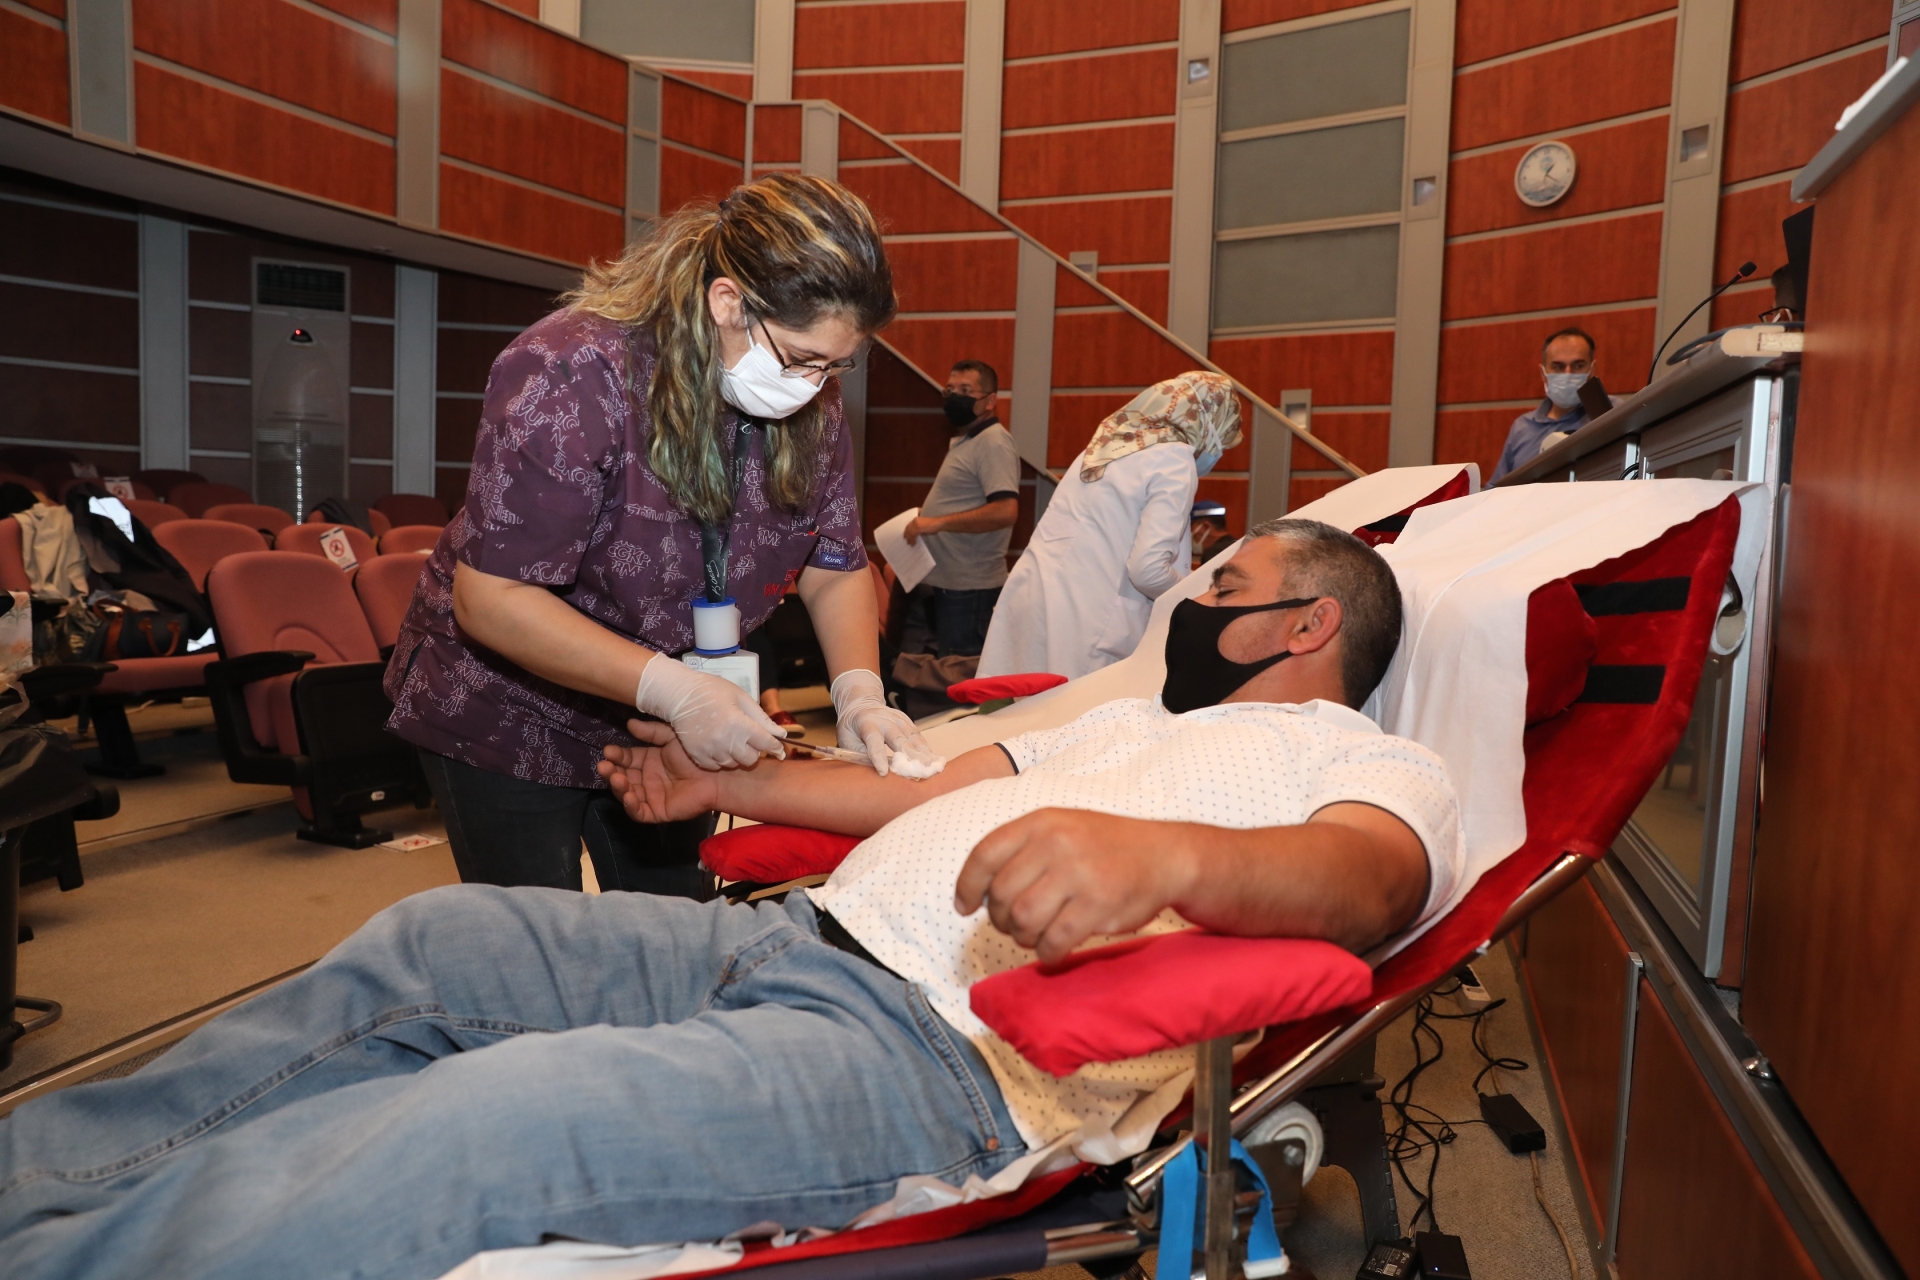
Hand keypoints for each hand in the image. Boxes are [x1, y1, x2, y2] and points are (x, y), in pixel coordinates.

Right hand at [598, 719, 723, 822]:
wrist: (719, 773)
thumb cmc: (698, 753)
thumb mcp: (672, 736)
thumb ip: (652, 732)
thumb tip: (629, 724)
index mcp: (649, 760)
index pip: (626, 759)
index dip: (616, 756)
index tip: (608, 751)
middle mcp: (647, 779)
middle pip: (622, 777)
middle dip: (611, 772)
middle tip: (604, 766)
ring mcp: (651, 796)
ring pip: (627, 794)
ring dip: (617, 787)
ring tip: (616, 778)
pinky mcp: (658, 812)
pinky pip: (639, 812)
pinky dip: (631, 806)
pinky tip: (628, 796)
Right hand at [634, 654, 786, 768]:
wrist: (679, 695)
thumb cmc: (712, 691)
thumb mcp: (741, 698)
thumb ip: (762, 718)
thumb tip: (781, 734)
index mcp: (740, 724)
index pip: (766, 744)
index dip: (776, 747)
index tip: (779, 750)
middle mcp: (726, 741)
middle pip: (751, 759)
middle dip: (754, 750)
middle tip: (748, 739)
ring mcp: (711, 750)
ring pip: (734, 764)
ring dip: (736, 755)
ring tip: (730, 739)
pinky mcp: (697, 755)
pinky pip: (716, 766)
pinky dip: (720, 759)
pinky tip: (718, 746)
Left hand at [830, 669, 938, 776]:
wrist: (861, 704)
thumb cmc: (852, 729)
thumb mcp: (846, 740)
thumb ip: (859, 754)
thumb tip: (874, 773)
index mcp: (866, 723)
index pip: (873, 741)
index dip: (878, 756)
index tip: (883, 772)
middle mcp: (884, 719)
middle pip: (898, 738)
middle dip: (911, 754)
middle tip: (923, 768)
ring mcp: (898, 719)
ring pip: (912, 737)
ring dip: (924, 752)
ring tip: (933, 766)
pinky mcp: (907, 721)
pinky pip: (918, 736)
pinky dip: (926, 748)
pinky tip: (934, 759)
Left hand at [903, 515, 935, 544]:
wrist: (939, 523)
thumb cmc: (933, 525)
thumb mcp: (924, 525)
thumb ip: (918, 528)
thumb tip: (914, 535)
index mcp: (916, 518)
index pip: (908, 525)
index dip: (906, 531)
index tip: (905, 536)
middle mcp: (915, 520)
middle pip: (908, 529)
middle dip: (907, 536)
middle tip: (907, 541)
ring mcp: (916, 524)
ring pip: (910, 533)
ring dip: (910, 539)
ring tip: (910, 544)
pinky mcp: (918, 528)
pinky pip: (913, 535)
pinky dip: (913, 540)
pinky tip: (914, 543)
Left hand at [953, 809, 1195, 965]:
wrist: (1164, 855)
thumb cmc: (1105, 846)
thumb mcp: (1062, 828)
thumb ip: (1022, 850)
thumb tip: (977, 891)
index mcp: (1041, 822)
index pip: (985, 854)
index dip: (967, 885)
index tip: (964, 907)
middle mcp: (1056, 843)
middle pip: (1001, 894)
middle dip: (1000, 918)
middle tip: (1015, 925)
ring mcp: (1077, 873)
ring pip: (1022, 920)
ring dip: (1023, 937)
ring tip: (1035, 935)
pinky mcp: (1097, 904)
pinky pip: (1053, 940)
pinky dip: (1047, 953)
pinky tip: (1054, 949)